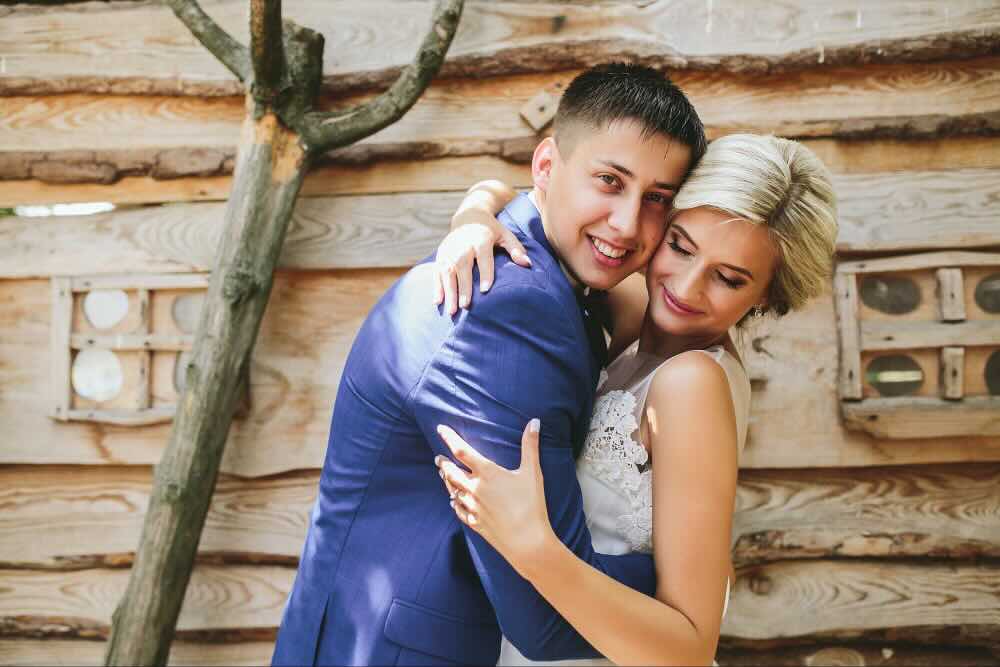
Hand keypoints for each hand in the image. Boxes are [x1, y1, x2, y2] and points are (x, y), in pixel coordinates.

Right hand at [433, 213, 530, 315]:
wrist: (468, 216)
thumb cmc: (491, 230)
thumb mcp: (505, 235)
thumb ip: (515, 249)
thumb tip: (527, 264)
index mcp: (480, 239)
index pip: (483, 258)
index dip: (485, 273)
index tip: (486, 290)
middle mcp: (462, 244)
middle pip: (461, 266)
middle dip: (463, 287)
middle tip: (466, 306)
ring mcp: (449, 250)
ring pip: (447, 271)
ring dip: (449, 291)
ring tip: (452, 311)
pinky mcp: (440, 254)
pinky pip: (436, 272)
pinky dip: (437, 287)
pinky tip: (438, 302)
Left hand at [435, 419, 553, 578]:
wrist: (526, 542)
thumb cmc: (531, 505)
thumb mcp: (532, 472)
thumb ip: (530, 446)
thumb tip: (534, 421)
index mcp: (487, 473)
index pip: (461, 450)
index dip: (449, 438)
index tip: (440, 429)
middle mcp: (475, 489)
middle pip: (451, 471)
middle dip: (443, 463)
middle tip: (437, 458)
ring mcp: (472, 507)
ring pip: (452, 490)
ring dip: (446, 480)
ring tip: (442, 473)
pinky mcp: (474, 523)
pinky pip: (458, 510)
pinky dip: (454, 502)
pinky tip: (453, 500)